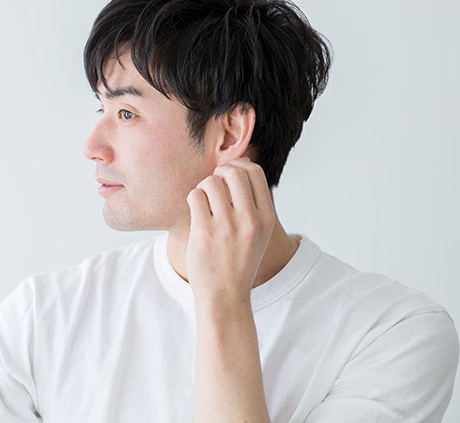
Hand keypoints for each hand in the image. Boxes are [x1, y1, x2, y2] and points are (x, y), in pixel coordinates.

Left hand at [184, 156, 276, 304]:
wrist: (225, 296)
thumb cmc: (238, 261)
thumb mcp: (258, 232)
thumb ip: (253, 202)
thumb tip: (242, 163)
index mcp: (266, 218)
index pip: (255, 172)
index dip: (238, 167)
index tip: (228, 178)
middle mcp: (250, 220)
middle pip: (233, 172)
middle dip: (219, 174)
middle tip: (213, 189)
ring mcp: (227, 226)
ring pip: (210, 182)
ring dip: (203, 188)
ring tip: (204, 204)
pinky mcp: (205, 232)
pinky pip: (195, 196)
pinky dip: (193, 199)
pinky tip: (196, 213)